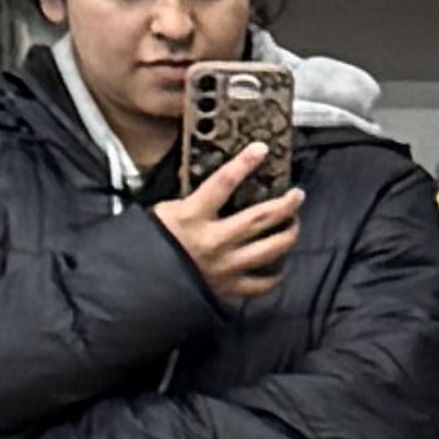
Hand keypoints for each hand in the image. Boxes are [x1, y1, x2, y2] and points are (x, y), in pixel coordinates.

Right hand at [155, 150, 303, 308]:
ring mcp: (226, 266)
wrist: (140, 284)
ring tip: (294, 224)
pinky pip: (262, 283)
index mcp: (193, 216)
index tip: (261, 149)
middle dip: (286, 204)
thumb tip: (215, 190)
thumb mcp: (164, 213)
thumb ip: (192, 202)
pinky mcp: (229, 288)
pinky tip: (279, 266)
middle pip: (261, 217)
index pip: (223, 183)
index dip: (244, 164)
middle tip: (297, 195)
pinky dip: (275, 275)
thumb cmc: (149, 245)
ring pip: (271, 249)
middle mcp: (214, 240)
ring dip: (289, 234)